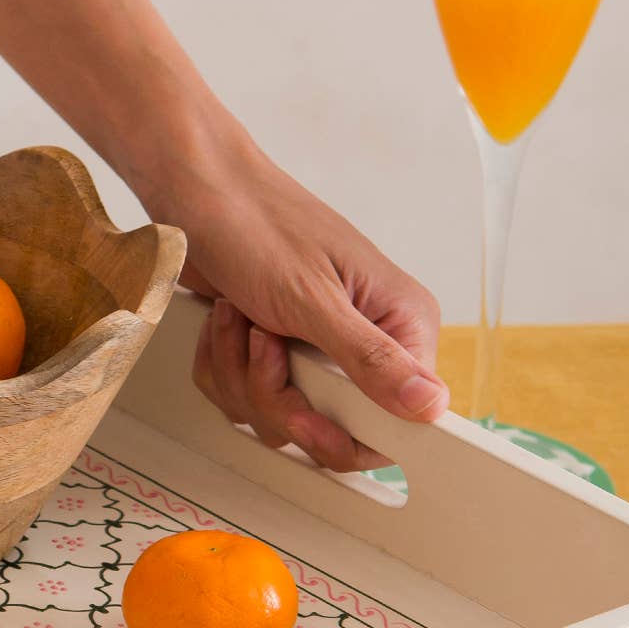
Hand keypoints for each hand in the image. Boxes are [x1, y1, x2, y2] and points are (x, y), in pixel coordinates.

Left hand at [160, 142, 447, 470]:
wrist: (197, 194)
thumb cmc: (257, 225)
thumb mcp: (313, 298)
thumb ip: (371, 358)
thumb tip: (432, 404)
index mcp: (400, 323)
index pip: (400, 420)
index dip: (346, 433)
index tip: (305, 415)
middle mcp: (366, 342)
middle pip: (330, 429)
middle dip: (276, 396)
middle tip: (262, 343)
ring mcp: (316, 352)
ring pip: (279, 418)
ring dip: (240, 374)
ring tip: (240, 317)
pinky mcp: (273, 356)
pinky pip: (245, 400)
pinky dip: (222, 366)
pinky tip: (225, 322)